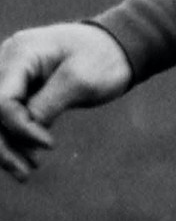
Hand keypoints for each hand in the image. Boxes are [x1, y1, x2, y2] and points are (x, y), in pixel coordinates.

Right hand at [0, 23, 134, 181]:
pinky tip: (24, 161)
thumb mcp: (81, 80)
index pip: (2, 100)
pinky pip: (6, 118)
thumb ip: (47, 104)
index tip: (50, 145)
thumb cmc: (104, 58)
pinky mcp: (18, 91)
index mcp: (20, 53)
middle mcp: (7, 63)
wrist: (119, 47)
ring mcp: (11, 77)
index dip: (19, 127)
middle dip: (4, 144)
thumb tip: (22, 135)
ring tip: (26, 173)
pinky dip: (14, 139)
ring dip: (5, 147)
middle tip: (27, 171)